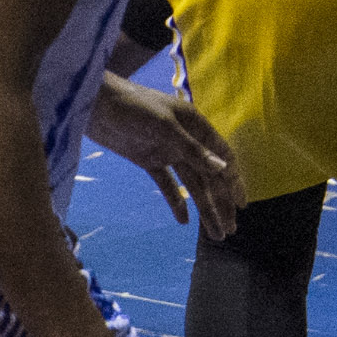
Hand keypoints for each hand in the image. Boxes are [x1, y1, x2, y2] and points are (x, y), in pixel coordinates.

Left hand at [81, 70, 242, 241]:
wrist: (95, 104)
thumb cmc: (133, 106)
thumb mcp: (165, 126)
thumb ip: (193, 150)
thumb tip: (223, 169)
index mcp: (196, 125)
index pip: (222, 156)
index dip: (234, 181)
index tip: (241, 205)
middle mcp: (186, 140)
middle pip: (209, 176)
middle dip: (221, 202)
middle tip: (229, 230)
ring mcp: (167, 151)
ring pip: (192, 184)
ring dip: (204, 208)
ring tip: (214, 233)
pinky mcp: (149, 160)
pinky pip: (168, 185)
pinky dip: (176, 202)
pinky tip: (184, 221)